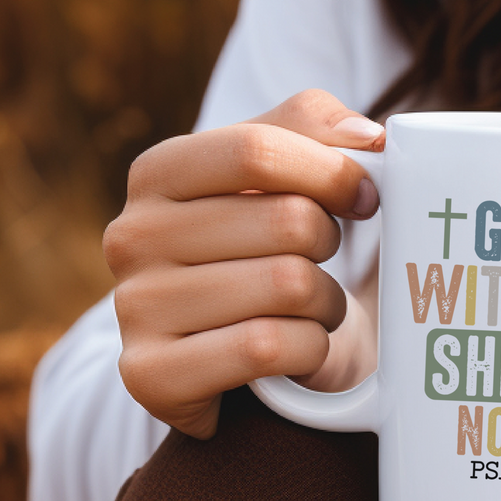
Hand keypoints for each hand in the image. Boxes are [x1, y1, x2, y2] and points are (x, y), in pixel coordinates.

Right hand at [103, 89, 383, 438]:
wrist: (245, 350)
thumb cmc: (271, 244)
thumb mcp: (284, 168)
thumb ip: (318, 125)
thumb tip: (367, 136)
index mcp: (159, 170)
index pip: (256, 150)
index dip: (331, 171)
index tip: (365, 195)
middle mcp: (132, 235)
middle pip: (287, 221)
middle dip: (331, 243)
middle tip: (321, 260)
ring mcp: (135, 307)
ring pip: (288, 286)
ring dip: (327, 302)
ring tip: (311, 306)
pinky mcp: (152, 375)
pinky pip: (268, 347)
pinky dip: (308, 348)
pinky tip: (297, 346)